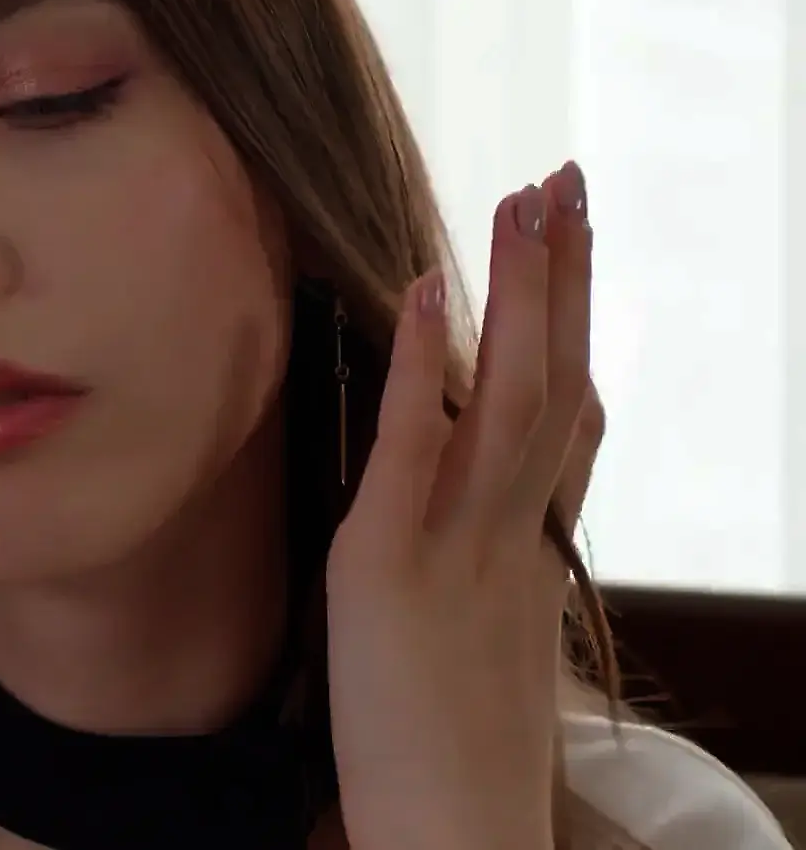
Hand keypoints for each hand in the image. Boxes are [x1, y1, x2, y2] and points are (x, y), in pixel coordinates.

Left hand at [325, 162, 600, 849]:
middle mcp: (512, 536)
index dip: (571, 333)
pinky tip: (423, 284)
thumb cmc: (458, 764)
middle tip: (567, 179)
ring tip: (524, 195)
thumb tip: (483, 536)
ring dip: (517, 288)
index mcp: (533, 556)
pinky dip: (420, 361)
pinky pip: (412, 444)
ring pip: (509, 394)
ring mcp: (458, 544)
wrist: (458, 839)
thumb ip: (492, 581)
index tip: (574, 255)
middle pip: (555, 383)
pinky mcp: (387, 563)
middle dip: (563, 279)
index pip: (566, 424)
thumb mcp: (490, 654)